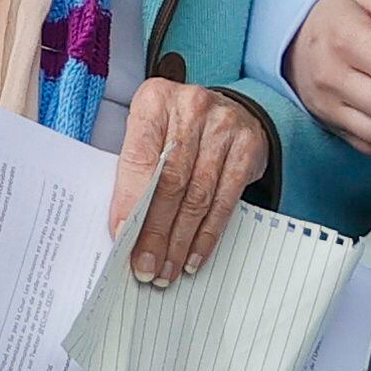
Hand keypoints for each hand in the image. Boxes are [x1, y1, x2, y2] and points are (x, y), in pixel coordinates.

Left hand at [107, 80, 273, 286]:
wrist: (226, 110)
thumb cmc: (174, 129)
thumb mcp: (147, 134)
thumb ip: (133, 171)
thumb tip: (123, 229)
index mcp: (155, 101)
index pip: (139, 159)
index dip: (129, 203)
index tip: (121, 239)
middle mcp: (192, 107)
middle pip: (170, 182)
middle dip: (156, 231)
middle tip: (145, 266)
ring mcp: (224, 126)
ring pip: (198, 195)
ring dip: (181, 239)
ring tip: (167, 269)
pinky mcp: (248, 147)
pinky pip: (226, 199)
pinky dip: (208, 233)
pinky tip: (195, 255)